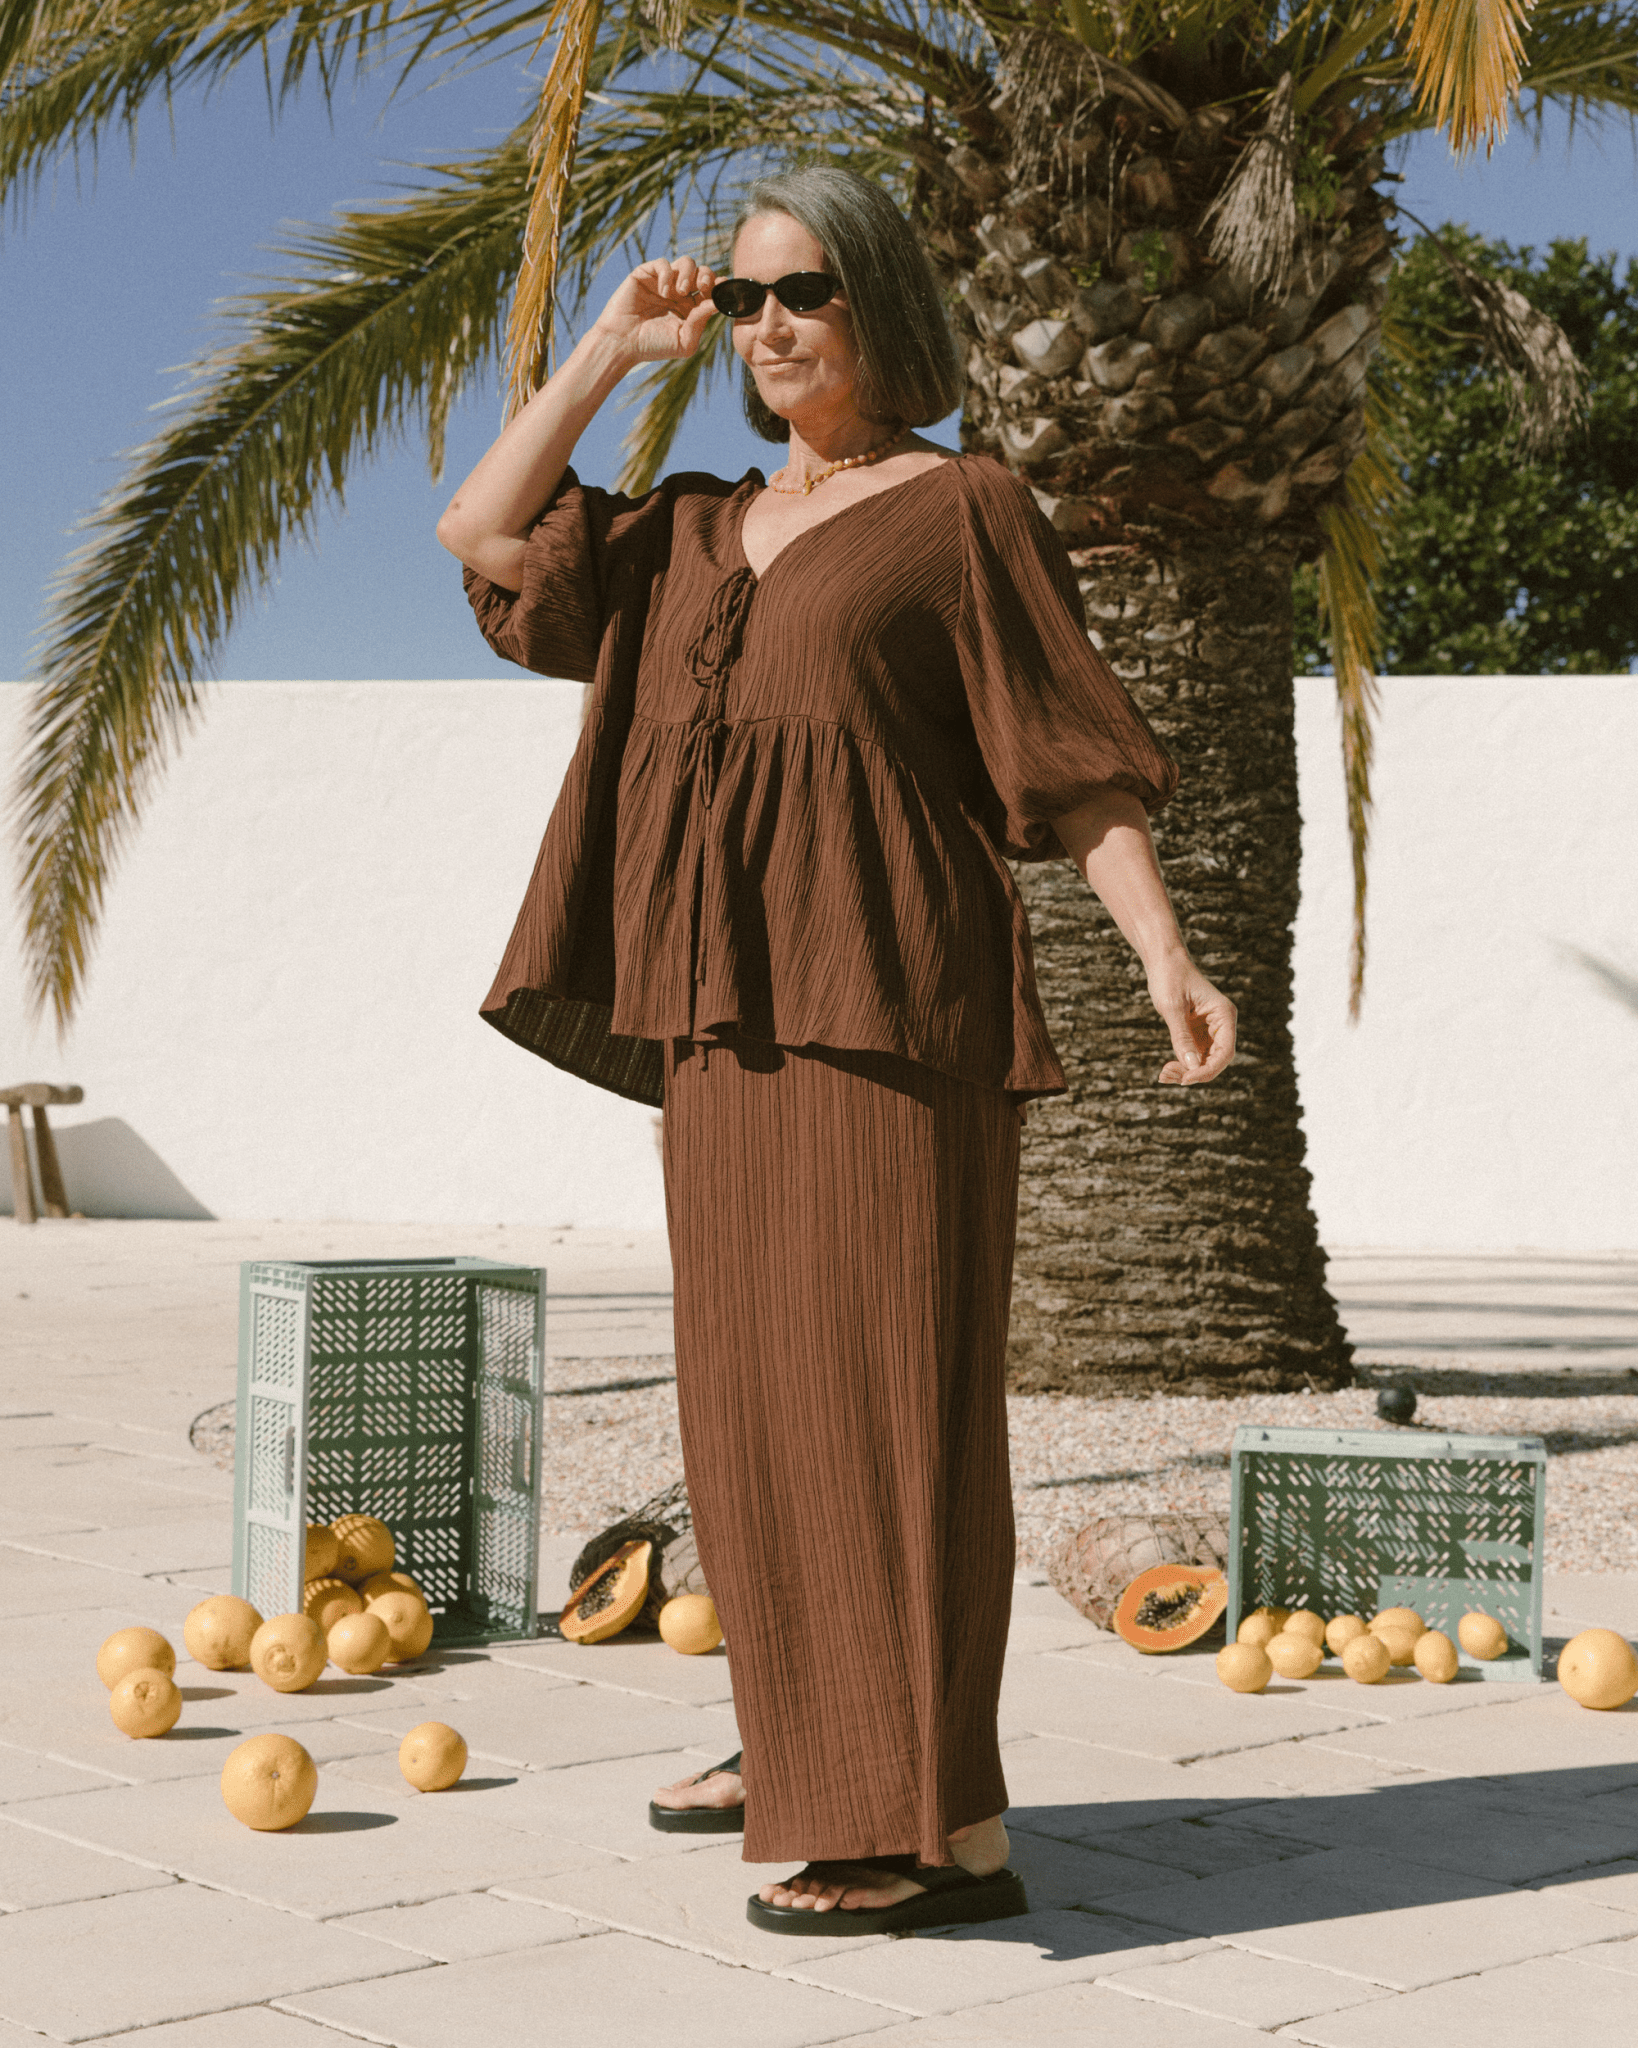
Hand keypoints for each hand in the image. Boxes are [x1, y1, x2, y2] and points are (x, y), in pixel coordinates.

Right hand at [591, 255, 718, 365]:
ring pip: (687, 262)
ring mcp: (663, 282)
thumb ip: (701, 321)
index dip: (719, 286)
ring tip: (681, 292)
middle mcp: (679, 292)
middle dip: (707, 276)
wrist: (623, 343)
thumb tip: (718, 302)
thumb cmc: (653, 346)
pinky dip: (668, 274)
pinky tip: (664, 292)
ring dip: (689, 274)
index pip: (711, 291)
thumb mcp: (684, 340)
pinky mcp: (646, 274)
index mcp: (691, 308)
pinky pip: (664, 263)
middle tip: (703, 287)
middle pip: (703, 272)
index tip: (723, 287)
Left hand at [1147, 953, 1235, 1085]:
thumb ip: (1182, 1037)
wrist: (1164, 962)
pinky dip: (1182, 1065)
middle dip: (1194, 1073)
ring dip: (1186, 1072)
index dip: (1207, 1070)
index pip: (1225, 1052)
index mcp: (1224, 1014)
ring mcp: (1210, 1030)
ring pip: (1204, 1061)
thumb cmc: (1170, 978)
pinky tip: (1166, 1071)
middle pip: (1216, 1060)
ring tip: (1163, 1075)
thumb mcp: (1173, 1008)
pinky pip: (1194, 1056)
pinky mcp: (1197, 1033)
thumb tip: (1190, 1067)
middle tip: (1167, 1075)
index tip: (1185, 1079)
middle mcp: (1221, 1024)